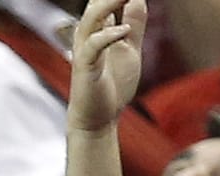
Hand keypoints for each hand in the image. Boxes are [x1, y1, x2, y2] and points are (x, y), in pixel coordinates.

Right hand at [67, 0, 145, 133]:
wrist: (98, 121)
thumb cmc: (112, 87)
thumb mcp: (130, 49)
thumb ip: (135, 23)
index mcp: (98, 29)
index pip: (104, 0)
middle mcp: (88, 36)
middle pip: (95, 3)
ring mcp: (84, 51)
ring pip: (91, 18)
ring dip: (108, 3)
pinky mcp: (85, 68)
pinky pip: (93, 46)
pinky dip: (108, 36)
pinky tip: (125, 31)